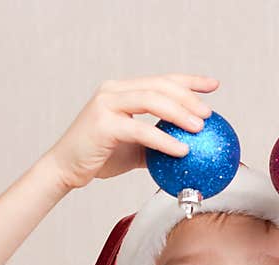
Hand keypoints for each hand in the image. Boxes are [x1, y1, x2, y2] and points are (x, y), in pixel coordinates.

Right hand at [46, 73, 219, 189]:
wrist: (66, 169)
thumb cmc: (100, 157)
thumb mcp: (136, 148)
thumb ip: (158, 142)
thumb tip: (190, 149)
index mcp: (123, 91)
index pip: (161, 80)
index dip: (189, 81)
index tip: (213, 86)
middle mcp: (114, 91)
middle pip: (159, 85)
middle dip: (188, 96)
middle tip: (208, 112)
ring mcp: (107, 104)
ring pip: (151, 100)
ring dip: (180, 112)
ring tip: (199, 127)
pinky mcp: (103, 124)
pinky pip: (141, 129)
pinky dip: (163, 140)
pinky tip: (181, 149)